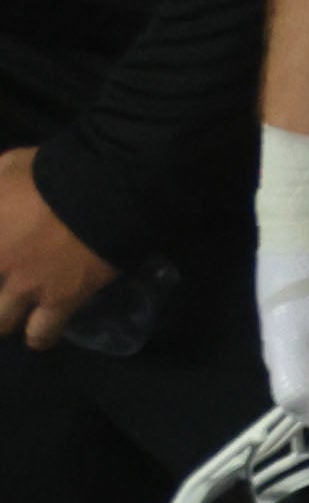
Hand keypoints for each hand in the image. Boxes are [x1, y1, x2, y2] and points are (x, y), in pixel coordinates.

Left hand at [0, 147, 120, 354]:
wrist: (104, 187)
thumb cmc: (51, 172)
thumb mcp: (7, 167)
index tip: (2, 260)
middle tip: (8, 280)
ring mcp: (23, 286)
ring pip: (2, 321)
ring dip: (5, 316)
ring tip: (14, 311)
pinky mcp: (59, 301)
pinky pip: (42, 334)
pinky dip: (40, 335)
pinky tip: (41, 331)